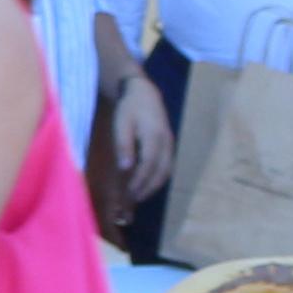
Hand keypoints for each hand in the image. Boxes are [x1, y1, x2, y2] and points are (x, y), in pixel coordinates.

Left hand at [104, 74, 174, 200]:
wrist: (143, 92)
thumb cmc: (129, 107)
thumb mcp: (122, 123)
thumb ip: (124, 145)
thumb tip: (125, 168)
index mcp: (154, 136)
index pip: (148, 165)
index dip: (140, 181)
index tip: (129, 193)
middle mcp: (166, 142)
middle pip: (160, 172)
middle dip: (147, 188)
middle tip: (132, 201)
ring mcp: (170, 144)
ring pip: (166, 171)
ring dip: (153, 186)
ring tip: (138, 196)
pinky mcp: (169, 145)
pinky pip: (167, 166)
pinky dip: (158, 178)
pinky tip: (147, 184)